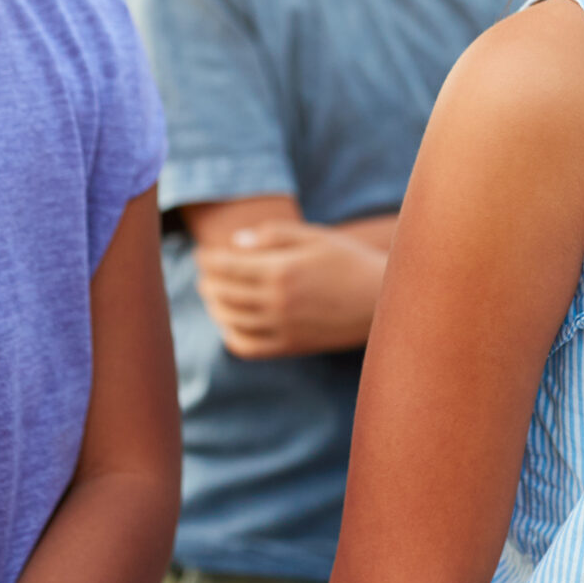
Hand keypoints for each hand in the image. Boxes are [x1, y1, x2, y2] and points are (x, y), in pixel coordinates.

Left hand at [196, 220, 386, 357]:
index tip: (201, 254)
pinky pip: (248, 346)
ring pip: (230, 320)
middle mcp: (278, 301)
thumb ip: (274, 236)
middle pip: (224, 293)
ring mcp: (283, 327)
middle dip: (208, 281)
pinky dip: (231, 335)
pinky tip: (230, 324)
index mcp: (281, 270)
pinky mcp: (291, 345)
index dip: (208, 260)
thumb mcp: (315, 237)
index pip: (227, 266)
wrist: (381, 300)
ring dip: (214, 307)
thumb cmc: (349, 261)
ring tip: (213, 296)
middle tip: (204, 273)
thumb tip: (237, 243)